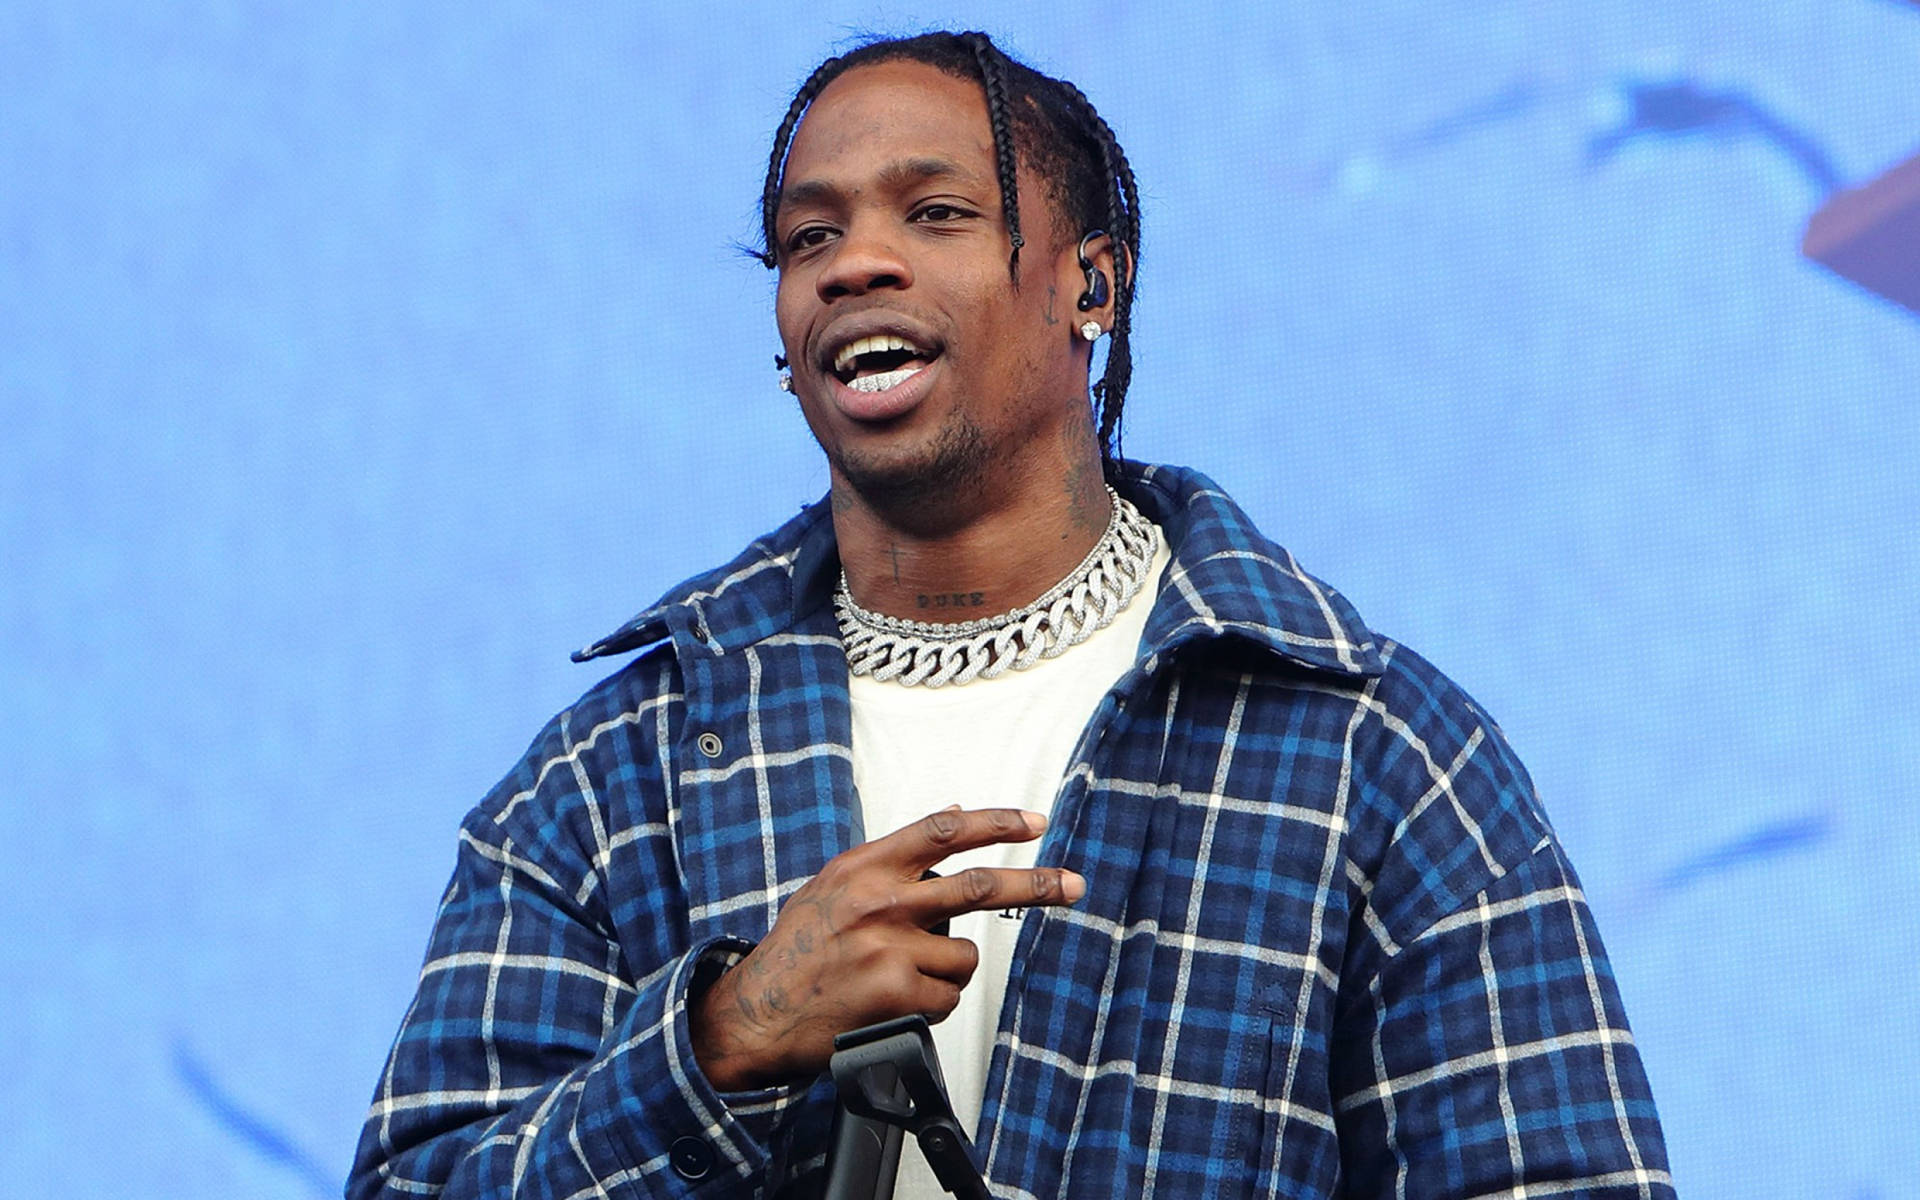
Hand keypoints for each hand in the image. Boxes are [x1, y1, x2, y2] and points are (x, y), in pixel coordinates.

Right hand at [689, 807, 1084, 1090]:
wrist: (755, 1014)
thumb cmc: (796, 952)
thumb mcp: (834, 886)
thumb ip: (891, 858)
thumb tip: (952, 817)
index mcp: (865, 867)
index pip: (943, 831)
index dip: (996, 822)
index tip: (1034, 821)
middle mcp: (880, 902)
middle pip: (980, 886)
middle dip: (1036, 883)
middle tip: (1072, 883)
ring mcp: (889, 948)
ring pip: (964, 956)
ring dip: (948, 971)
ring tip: (906, 978)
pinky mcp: (895, 992)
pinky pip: (946, 998)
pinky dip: (932, 1005)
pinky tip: (897, 1004)